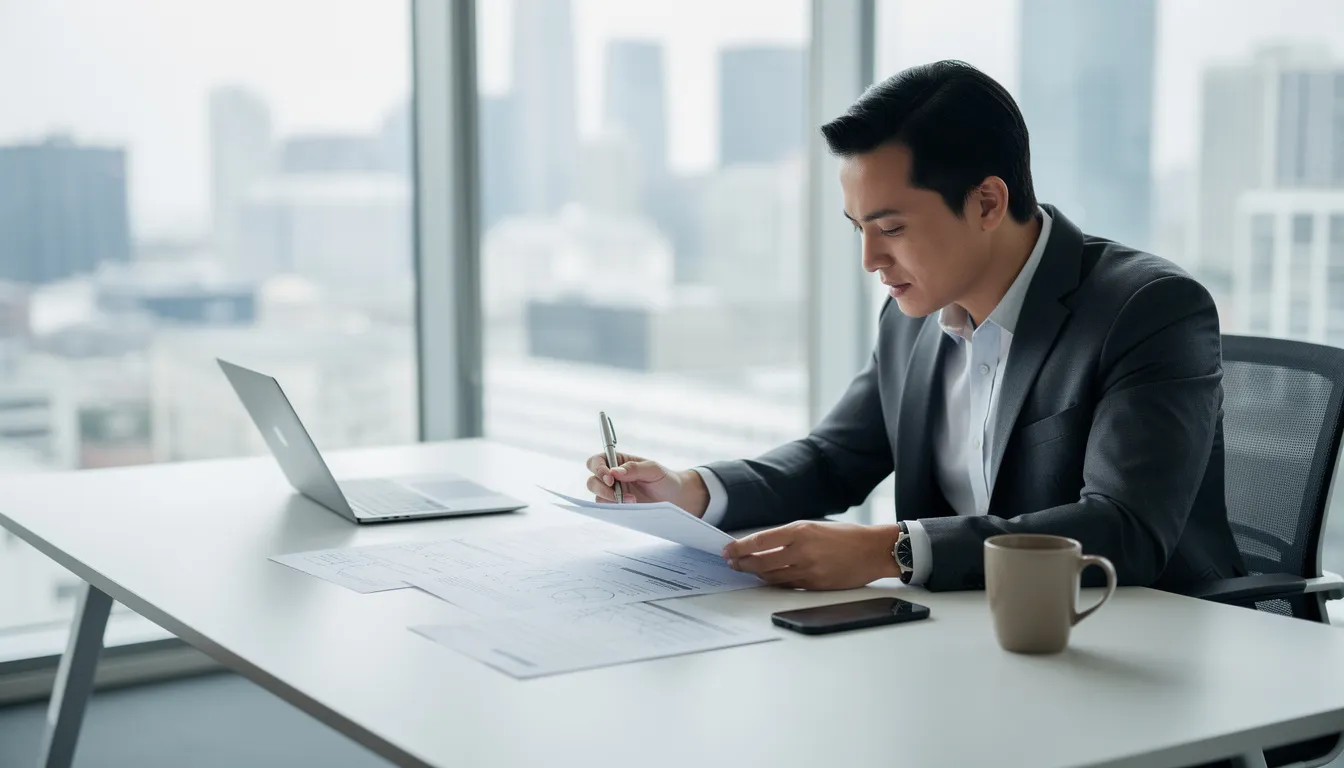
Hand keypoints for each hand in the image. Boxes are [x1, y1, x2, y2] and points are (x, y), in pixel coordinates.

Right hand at [584, 452, 710, 516]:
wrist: (676, 499)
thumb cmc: (665, 479)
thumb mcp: (653, 469)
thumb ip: (634, 468)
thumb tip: (613, 471)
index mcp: (619, 462)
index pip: (597, 461)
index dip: (598, 468)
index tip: (609, 478)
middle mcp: (612, 477)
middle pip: (592, 479)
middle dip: (600, 487)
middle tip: (616, 493)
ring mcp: (614, 493)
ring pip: (596, 495)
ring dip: (609, 499)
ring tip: (631, 501)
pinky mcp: (618, 507)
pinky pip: (606, 508)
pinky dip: (613, 508)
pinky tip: (629, 507)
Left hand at [722, 521, 901, 589]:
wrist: (873, 551)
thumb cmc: (846, 536)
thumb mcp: (814, 526)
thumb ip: (789, 536)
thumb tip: (763, 545)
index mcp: (801, 531)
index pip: (760, 541)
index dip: (740, 548)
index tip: (728, 550)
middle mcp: (802, 551)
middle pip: (761, 562)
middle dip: (742, 563)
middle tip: (732, 562)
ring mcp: (809, 571)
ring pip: (772, 576)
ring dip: (755, 574)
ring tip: (746, 570)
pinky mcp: (815, 586)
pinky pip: (787, 585)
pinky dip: (774, 582)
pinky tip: (767, 578)